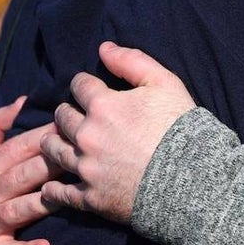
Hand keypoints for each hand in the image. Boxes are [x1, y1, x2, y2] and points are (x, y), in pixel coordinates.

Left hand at [41, 41, 196, 223]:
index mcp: (103, 105)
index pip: (79, 85)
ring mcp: (86, 167)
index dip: (83, 84)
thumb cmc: (181, 128)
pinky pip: (60, 193)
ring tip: (57, 142)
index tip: (88, 88)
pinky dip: (53, 189)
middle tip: (72, 115)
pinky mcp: (90, 197)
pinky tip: (51, 186)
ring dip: (53, 143)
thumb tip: (104, 47)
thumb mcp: (165, 83)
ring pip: (54, 151)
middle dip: (66, 112)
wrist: (193, 179)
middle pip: (62, 117)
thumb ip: (132, 61)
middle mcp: (87, 135)